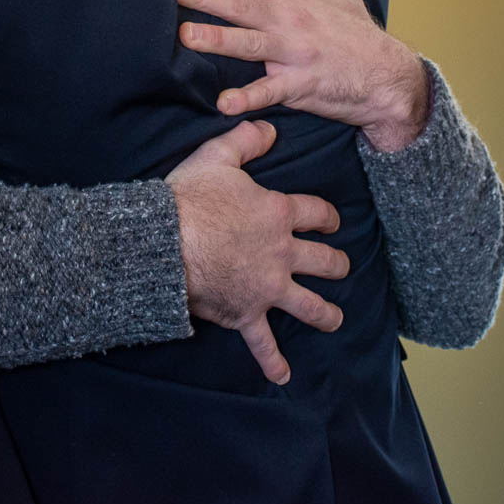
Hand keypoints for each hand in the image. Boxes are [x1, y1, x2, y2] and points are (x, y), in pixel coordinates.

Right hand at [166, 120, 348, 384]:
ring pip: (309, 306)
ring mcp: (267, 288)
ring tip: (335, 319)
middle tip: (341, 267)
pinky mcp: (245, 314)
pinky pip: (264, 344)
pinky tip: (283, 376)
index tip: (332, 221)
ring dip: (326, 314)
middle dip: (337, 265)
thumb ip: (247, 139)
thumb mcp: (217, 156)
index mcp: (278, 214)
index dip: (329, 216)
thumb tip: (268, 128)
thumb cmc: (189, 198)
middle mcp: (282, 254)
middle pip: (325, 262)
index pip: (318, 214)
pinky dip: (273, 362)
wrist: (162, 243)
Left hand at [169, 0, 428, 151]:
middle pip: (239, 3)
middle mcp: (290, 20)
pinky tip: (224, 103)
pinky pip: (270, 92)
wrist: (386, 74)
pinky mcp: (300, 86)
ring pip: (249, 43)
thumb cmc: (357, 30)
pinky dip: (248, 99)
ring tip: (186, 35)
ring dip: (217, 39)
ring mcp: (294, 54)